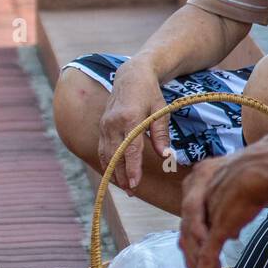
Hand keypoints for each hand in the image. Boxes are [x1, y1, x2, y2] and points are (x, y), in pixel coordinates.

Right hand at [98, 59, 169, 192]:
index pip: (129, 149)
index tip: (135, 184)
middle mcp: (113, 123)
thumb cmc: (150, 93)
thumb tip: (165, 155)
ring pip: (106, 154)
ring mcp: (105, 125)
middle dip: (122, 175)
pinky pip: (102, 149)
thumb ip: (161, 134)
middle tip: (132, 192)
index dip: (131, 168)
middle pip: (115, 155)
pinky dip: (107, 163)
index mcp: (129, 118)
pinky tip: (114, 174)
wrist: (131, 76)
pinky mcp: (102, 126)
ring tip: (124, 187)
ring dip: (113, 172)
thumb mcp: (161, 111)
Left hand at [179, 153, 267, 267]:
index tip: (208, 238)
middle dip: (191, 247)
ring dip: (196, 262)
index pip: (198, 204)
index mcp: (211, 173)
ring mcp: (210, 210)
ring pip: (194, 241)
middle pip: (189, 224)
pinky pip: (207, 251)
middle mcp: (203, 191)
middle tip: (194, 264)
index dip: (202, 223)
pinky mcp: (217, 226)